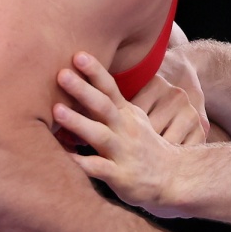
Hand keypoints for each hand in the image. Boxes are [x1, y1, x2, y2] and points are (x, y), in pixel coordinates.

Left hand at [54, 51, 199, 217]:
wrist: (174, 177)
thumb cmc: (145, 146)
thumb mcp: (132, 120)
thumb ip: (108, 105)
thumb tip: (76, 86)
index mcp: (127, 114)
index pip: (110, 88)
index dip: (95, 72)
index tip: (78, 54)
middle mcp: (125, 129)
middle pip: (104, 105)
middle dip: (82, 89)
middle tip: (61, 73)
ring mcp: (124, 152)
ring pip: (100, 135)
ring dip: (79, 122)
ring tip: (56, 110)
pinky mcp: (122, 176)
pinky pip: (100, 168)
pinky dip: (82, 163)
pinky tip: (64, 157)